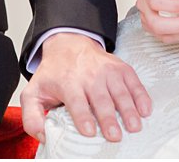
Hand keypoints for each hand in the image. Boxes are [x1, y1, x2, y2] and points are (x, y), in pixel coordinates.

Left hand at [20, 33, 150, 143]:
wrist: (68, 43)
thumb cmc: (53, 73)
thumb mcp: (34, 92)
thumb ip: (32, 117)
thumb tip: (43, 135)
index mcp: (68, 82)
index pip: (76, 101)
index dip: (83, 116)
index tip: (89, 131)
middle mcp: (89, 75)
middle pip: (101, 99)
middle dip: (108, 118)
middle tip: (115, 135)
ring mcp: (107, 70)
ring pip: (120, 91)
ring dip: (128, 110)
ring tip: (134, 127)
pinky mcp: (120, 68)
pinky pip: (133, 81)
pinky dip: (141, 95)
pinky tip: (145, 110)